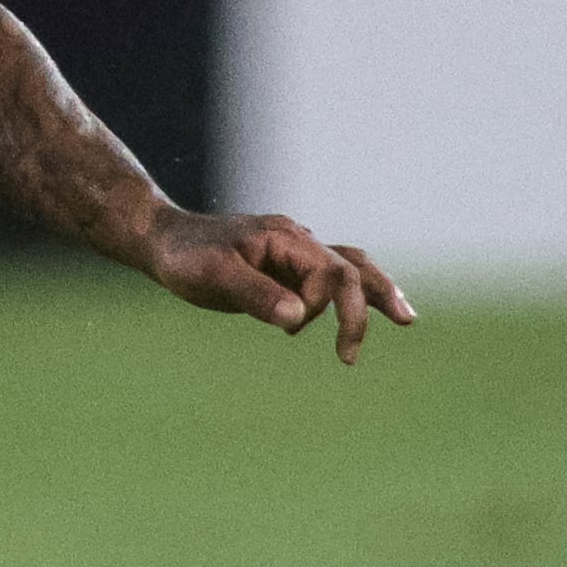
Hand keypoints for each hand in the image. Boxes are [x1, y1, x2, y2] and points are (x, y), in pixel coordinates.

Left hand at [136, 209, 416, 364]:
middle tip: (406, 321)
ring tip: (405, 316)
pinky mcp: (283, 270)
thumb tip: (298, 318)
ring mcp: (291, 254)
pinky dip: (343, 296)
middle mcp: (296, 242)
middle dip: (377, 295)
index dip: (322, 305)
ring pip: (347, 268)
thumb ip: (255, 294)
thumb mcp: (214, 276)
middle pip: (352, 265)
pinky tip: (349, 316)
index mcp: (285, 239)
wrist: (160, 241)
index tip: (291, 328)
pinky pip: (325, 279)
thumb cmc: (184, 256)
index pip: (330, 273)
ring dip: (373, 292)